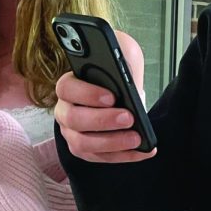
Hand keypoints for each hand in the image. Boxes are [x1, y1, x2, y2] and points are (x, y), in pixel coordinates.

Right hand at [54, 30, 155, 163]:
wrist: (121, 86)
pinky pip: (102, 158)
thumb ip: (120, 57)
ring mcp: (73, 133)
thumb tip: (126, 74)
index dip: (87, 94)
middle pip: (73, 119)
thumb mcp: (121, 53)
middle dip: (102, 120)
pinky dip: (124, 156)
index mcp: (68, 85)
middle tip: (128, 117)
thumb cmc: (118, 68)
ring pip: (83, 144)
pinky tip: (145, 150)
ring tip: (137, 137)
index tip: (112, 96)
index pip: (66, 88)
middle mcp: (64, 110)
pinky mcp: (87, 150)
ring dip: (112, 143)